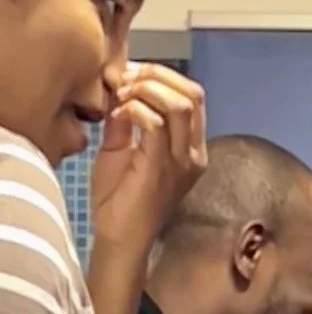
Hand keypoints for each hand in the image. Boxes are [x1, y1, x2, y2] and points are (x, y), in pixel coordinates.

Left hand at [90, 65, 206, 261]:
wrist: (118, 237)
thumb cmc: (120, 200)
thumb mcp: (122, 148)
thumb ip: (125, 118)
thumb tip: (118, 86)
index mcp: (189, 148)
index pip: (192, 96)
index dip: (161, 75)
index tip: (129, 76)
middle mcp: (193, 154)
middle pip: (191, 93)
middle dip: (155, 76)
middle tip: (124, 80)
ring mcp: (181, 163)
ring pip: (178, 104)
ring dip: (145, 90)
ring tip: (120, 97)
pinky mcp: (161, 168)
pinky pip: (156, 124)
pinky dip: (134, 110)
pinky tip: (117, 116)